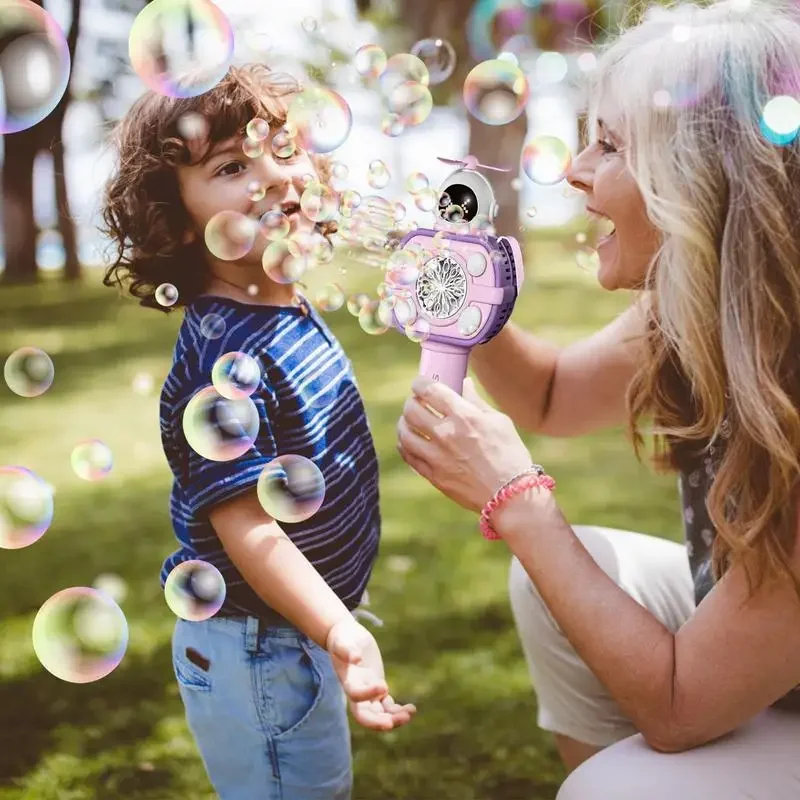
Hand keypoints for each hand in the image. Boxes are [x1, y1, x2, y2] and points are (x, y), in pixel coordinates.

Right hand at [326, 616, 416, 731]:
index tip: (384, 686)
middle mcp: (356, 690)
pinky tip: (411, 709)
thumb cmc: (343, 638)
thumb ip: (346, 649)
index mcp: (348, 679)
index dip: (368, 694)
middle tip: (395, 721)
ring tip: (411, 712)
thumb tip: (356, 658)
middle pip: (364, 715)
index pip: (355, 694)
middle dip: (378, 721)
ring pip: (379, 713)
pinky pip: (387, 706)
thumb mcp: (342, 640)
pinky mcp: (378, 688)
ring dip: (393, 718)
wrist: (346, 638)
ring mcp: (367, 692)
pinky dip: (398, 710)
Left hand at [396, 376, 533, 512]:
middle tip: (416, 402)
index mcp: (464, 416)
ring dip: (404, 423)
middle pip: (411, 410)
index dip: (420, 383)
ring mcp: (437, 456)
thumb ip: (476, 402)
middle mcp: (446, 434)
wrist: (510, 495)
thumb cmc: (510, 455)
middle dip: (411, 401)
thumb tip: (464, 384)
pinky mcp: (433, 475)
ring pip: (405, 433)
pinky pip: (408, 456)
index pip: (430, 390)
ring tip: (409, 422)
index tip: (420, 384)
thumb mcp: (499, 422)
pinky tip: (410, 441)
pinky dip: (405, 445)